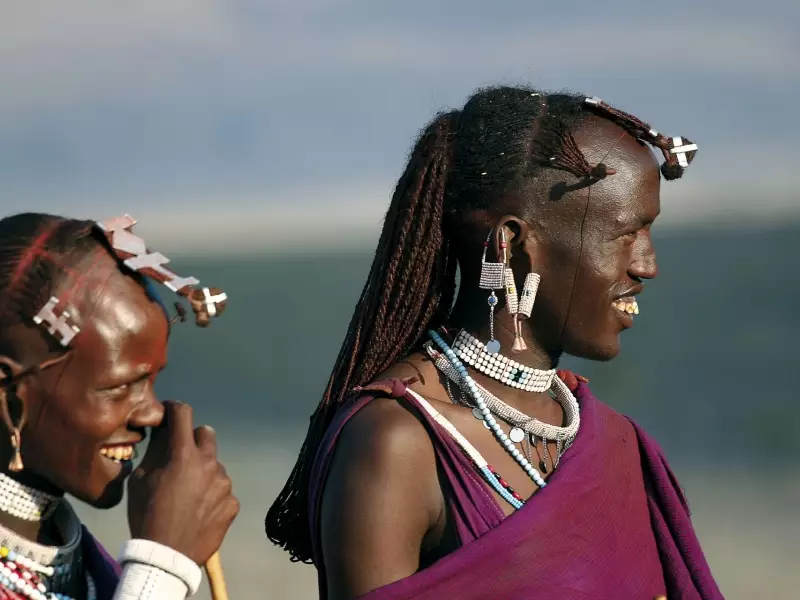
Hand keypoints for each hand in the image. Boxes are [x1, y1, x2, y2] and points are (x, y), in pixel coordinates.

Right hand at [127, 401, 239, 563]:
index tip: (171, 411)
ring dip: (203, 471)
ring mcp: (224, 484)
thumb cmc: (147, 516)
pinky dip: (212, 495)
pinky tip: (199, 510)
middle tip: (181, 454)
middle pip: (206, 434)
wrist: (166, 557)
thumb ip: (155, 451)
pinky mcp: (233, 502)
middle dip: (193, 439)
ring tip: (188, 494)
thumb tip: (162, 432)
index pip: (183, 414)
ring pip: (215, 465)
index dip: (175, 408)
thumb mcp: (140, 480)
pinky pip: (222, 491)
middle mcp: (209, 464)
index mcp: (184, 455)